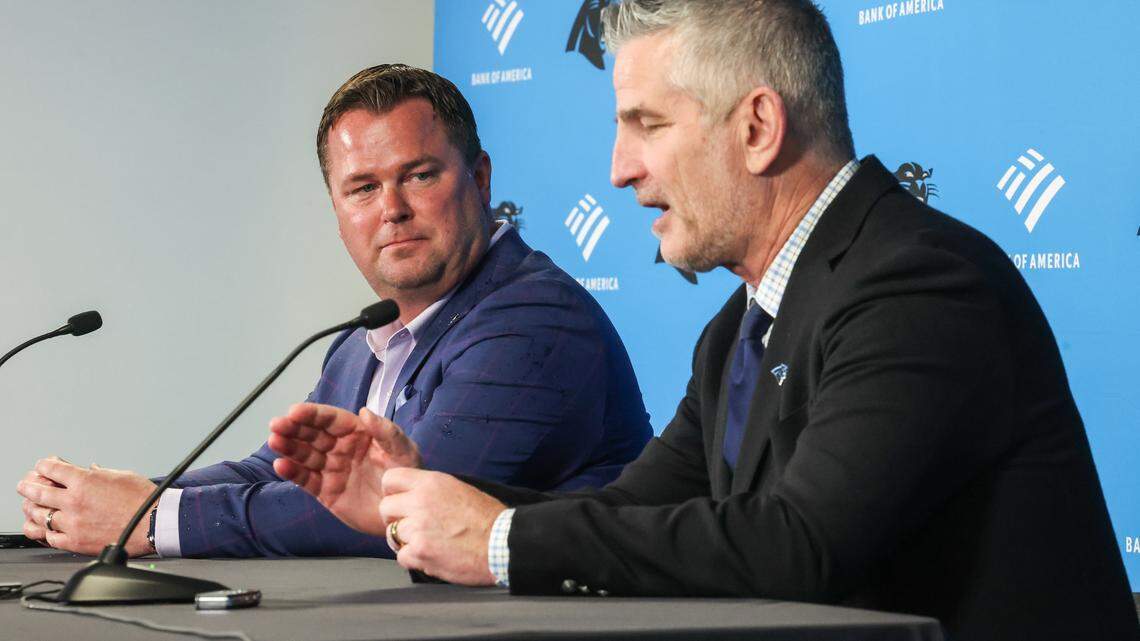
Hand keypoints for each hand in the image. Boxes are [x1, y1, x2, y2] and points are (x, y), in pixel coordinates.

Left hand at [17, 457, 156, 556]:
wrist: (154, 524)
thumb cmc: (144, 500)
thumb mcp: (122, 475)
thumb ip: (100, 473)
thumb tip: (92, 471)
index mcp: (85, 481)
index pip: (51, 469)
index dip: (43, 465)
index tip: (42, 466)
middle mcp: (74, 501)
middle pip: (37, 492)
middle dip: (28, 486)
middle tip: (24, 485)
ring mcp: (72, 523)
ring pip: (39, 516)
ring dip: (32, 510)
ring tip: (30, 507)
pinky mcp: (76, 542)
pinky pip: (50, 537)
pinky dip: (44, 532)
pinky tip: (43, 528)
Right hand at [269, 403, 421, 537]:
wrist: (406, 513)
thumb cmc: (408, 476)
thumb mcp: (404, 451)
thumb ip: (387, 432)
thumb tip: (365, 411)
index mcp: (358, 433)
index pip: (332, 419)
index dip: (313, 414)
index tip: (295, 411)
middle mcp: (341, 448)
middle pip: (313, 434)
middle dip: (294, 428)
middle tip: (276, 424)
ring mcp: (332, 470)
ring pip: (305, 455)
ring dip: (289, 447)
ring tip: (275, 442)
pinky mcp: (326, 492)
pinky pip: (306, 480)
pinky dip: (293, 472)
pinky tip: (281, 465)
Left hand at [379, 468, 502, 585]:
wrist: (502, 543)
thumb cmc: (487, 518)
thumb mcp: (458, 489)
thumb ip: (431, 490)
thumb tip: (412, 495)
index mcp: (431, 483)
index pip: (390, 478)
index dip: (392, 492)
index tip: (400, 502)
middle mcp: (420, 502)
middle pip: (385, 508)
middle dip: (394, 519)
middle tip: (411, 526)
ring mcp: (418, 528)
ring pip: (392, 534)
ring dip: (405, 541)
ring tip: (426, 542)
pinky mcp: (420, 552)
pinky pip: (401, 557)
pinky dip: (413, 559)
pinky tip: (431, 556)